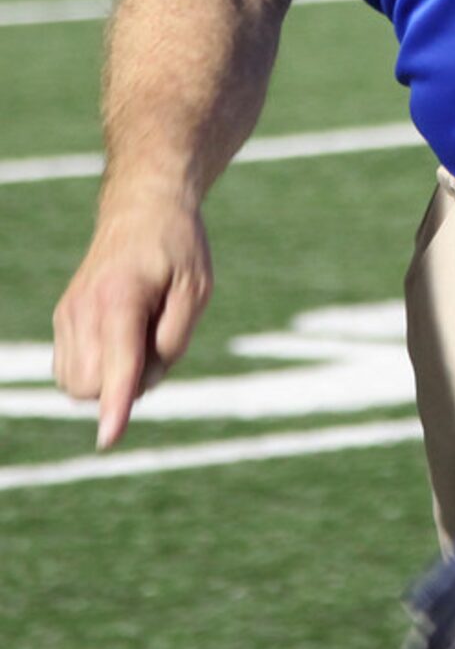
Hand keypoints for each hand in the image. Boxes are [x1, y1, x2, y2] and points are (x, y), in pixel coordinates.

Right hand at [51, 203, 213, 448]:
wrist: (142, 208)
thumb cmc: (178, 249)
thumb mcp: (197, 289)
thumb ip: (175, 340)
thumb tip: (142, 383)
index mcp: (122, 300)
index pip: (118, 365)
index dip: (116, 406)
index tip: (109, 440)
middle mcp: (84, 310)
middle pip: (94, 387)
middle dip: (126, 386)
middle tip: (158, 339)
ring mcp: (68, 315)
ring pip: (76, 386)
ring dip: (109, 380)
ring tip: (139, 332)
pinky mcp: (62, 319)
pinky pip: (70, 372)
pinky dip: (95, 371)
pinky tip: (120, 338)